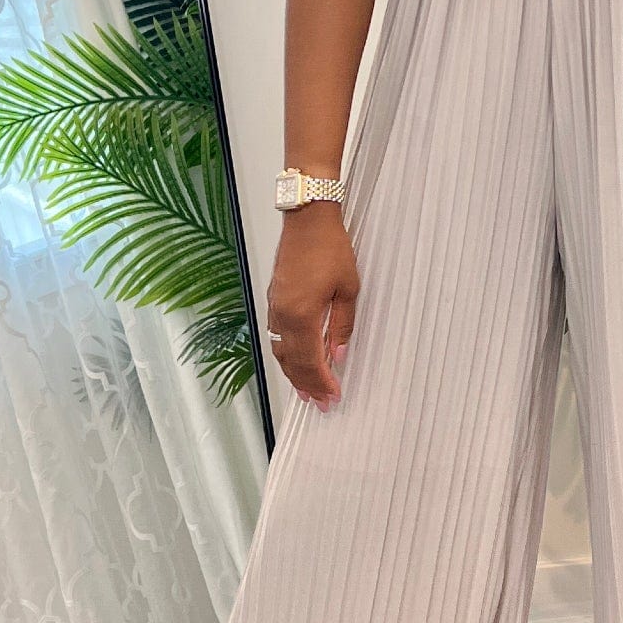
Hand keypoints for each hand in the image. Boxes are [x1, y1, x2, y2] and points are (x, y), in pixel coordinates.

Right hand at [266, 206, 358, 408]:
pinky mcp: (274, 300)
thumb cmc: (329, 248)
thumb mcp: (348, 289)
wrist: (307, 219)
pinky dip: (286, 356)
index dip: (321, 383)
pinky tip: (295, 362)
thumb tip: (338, 356)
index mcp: (302, 316)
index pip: (310, 362)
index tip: (332, 398)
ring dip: (293, 374)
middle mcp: (283, 316)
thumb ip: (342, 327)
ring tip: (306, 392)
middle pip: (292, 362)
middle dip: (307, 385)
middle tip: (320, 403)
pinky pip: (276, 338)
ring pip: (280, 352)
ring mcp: (275, 308)